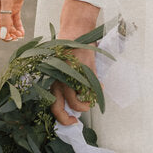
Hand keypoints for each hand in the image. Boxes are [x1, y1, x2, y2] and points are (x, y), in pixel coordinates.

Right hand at [0, 0, 33, 42]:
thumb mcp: (7, 0)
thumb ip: (5, 17)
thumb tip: (4, 34)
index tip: (7, 37)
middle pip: (1, 28)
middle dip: (7, 34)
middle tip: (15, 38)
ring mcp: (8, 8)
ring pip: (9, 26)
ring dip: (13, 33)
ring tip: (20, 36)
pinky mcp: (16, 6)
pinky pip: (16, 21)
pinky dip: (19, 28)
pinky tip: (22, 33)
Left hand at [50, 0, 98, 125]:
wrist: (76, 31)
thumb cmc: (67, 50)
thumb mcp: (58, 68)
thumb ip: (61, 84)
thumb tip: (68, 105)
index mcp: (53, 79)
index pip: (54, 105)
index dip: (61, 117)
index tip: (70, 121)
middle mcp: (61, 78)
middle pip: (66, 106)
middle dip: (71, 117)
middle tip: (76, 120)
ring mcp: (75, 74)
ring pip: (81, 100)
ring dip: (87, 103)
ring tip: (90, 97)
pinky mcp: (87, 69)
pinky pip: (95, 87)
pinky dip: (98, 90)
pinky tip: (99, 86)